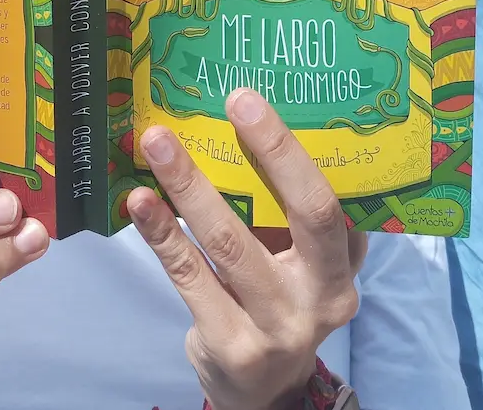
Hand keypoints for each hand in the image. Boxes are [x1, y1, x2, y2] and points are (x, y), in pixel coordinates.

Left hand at [126, 90, 365, 409]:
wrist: (268, 390)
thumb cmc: (280, 298)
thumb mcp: (304, 261)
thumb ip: (292, 211)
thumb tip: (248, 122)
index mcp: (343, 267)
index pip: (328, 202)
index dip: (291, 150)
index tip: (248, 101)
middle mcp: (322, 297)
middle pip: (300, 214)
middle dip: (269, 151)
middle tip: (231, 101)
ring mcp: (277, 326)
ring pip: (230, 242)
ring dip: (190, 185)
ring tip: (157, 143)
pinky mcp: (233, 345)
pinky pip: (190, 276)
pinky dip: (162, 233)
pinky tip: (140, 202)